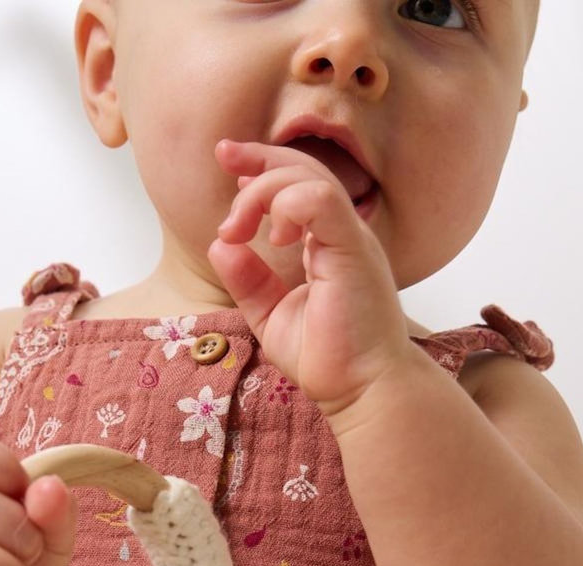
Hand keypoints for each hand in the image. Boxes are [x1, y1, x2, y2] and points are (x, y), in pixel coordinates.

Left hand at [208, 139, 413, 416]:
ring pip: (310, 177)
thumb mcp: (271, 316)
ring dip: (264, 191)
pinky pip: (322, 200)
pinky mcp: (353, 250)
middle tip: (222, 159)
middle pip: (303, 168)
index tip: (228, 160)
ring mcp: (351, 239)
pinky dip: (289, 204)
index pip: (298, 184)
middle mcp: (343, 234)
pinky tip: (274, 236)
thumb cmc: (328, 359)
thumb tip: (220, 245)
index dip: (261, 165)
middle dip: (258, 158)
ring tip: (238, 228)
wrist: (362, 390)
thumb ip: (248, 280)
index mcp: (328, 243)